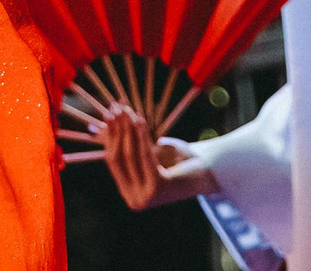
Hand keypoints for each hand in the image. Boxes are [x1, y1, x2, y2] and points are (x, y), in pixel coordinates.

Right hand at [99, 103, 217, 209]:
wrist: (210, 171)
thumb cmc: (179, 160)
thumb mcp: (150, 151)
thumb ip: (128, 144)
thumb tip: (99, 124)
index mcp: (130, 195)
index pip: (113, 162)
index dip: (109, 136)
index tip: (108, 115)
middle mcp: (135, 201)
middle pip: (119, 158)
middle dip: (117, 130)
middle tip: (115, 109)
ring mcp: (146, 196)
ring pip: (131, 156)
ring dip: (127, 129)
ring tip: (126, 110)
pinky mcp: (158, 188)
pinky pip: (145, 156)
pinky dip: (141, 136)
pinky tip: (138, 119)